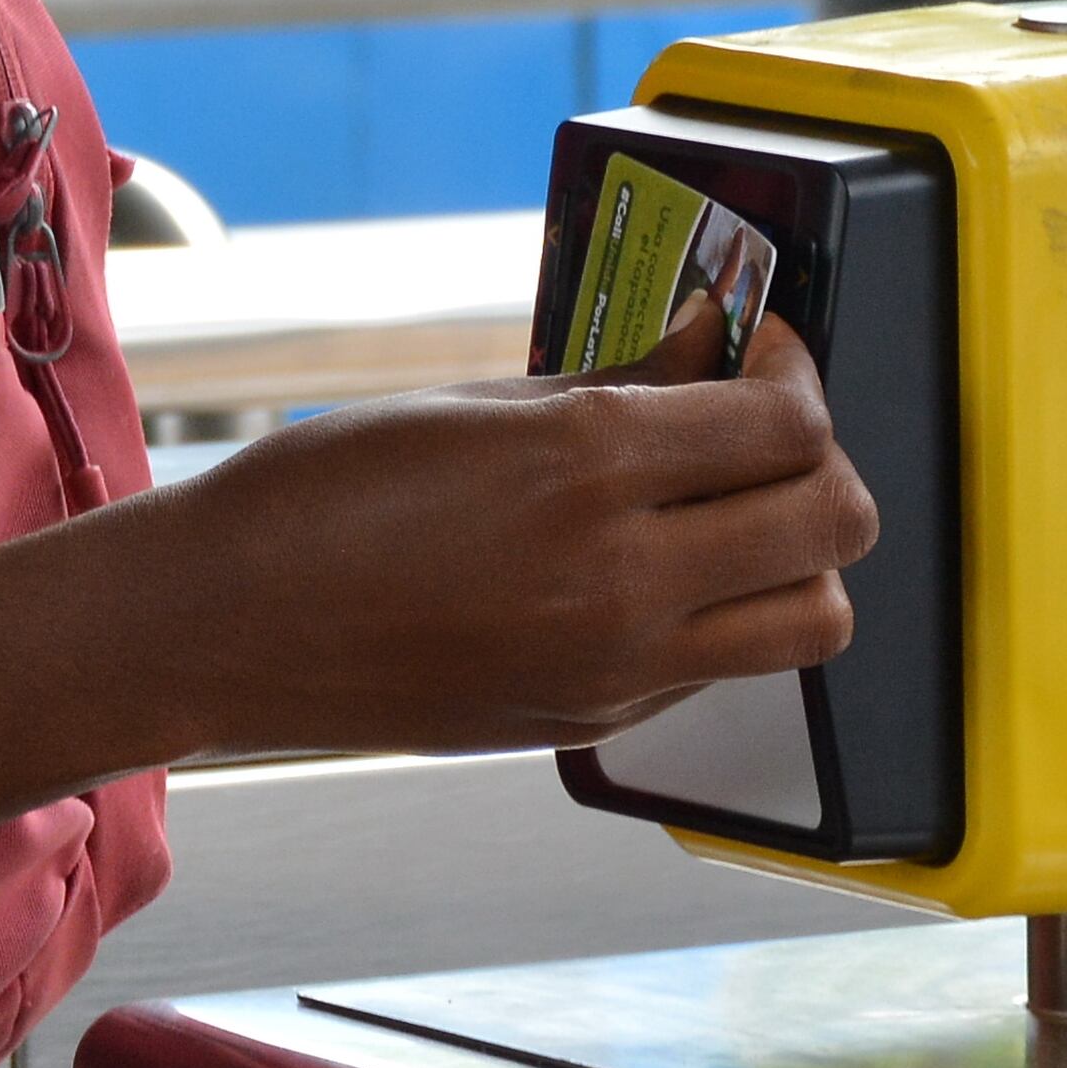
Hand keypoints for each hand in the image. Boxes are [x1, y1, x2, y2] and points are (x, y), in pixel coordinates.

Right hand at [133, 316, 874, 761]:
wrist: (231, 624)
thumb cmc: (326, 492)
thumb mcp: (474, 401)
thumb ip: (617, 379)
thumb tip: (715, 342)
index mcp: (588, 466)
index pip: (788, 423)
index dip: (795, 371)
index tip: (761, 348)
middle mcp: (624, 575)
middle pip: (835, 522)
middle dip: (822, 457)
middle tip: (766, 424)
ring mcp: (618, 667)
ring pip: (816, 620)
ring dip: (802, 556)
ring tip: (735, 511)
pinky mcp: (598, 725)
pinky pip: (724, 669)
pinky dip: (726, 614)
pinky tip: (655, 568)